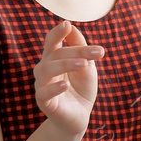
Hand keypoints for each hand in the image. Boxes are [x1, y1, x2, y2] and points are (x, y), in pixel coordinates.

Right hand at [34, 20, 103, 135]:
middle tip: (98, 52)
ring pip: (47, 69)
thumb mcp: (86, 67)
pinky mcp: (44, 102)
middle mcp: (44, 69)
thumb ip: (81, 48)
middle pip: (55, 54)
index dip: (57, 32)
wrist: (80, 116)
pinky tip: (65, 85)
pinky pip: (44, 93)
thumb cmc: (81, 89)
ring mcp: (42, 85)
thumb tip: (73, 28)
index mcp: (54, 58)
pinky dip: (54, 88)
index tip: (68, 24)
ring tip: (83, 64)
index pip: (52, 41)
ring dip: (65, 64)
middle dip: (76, 51)